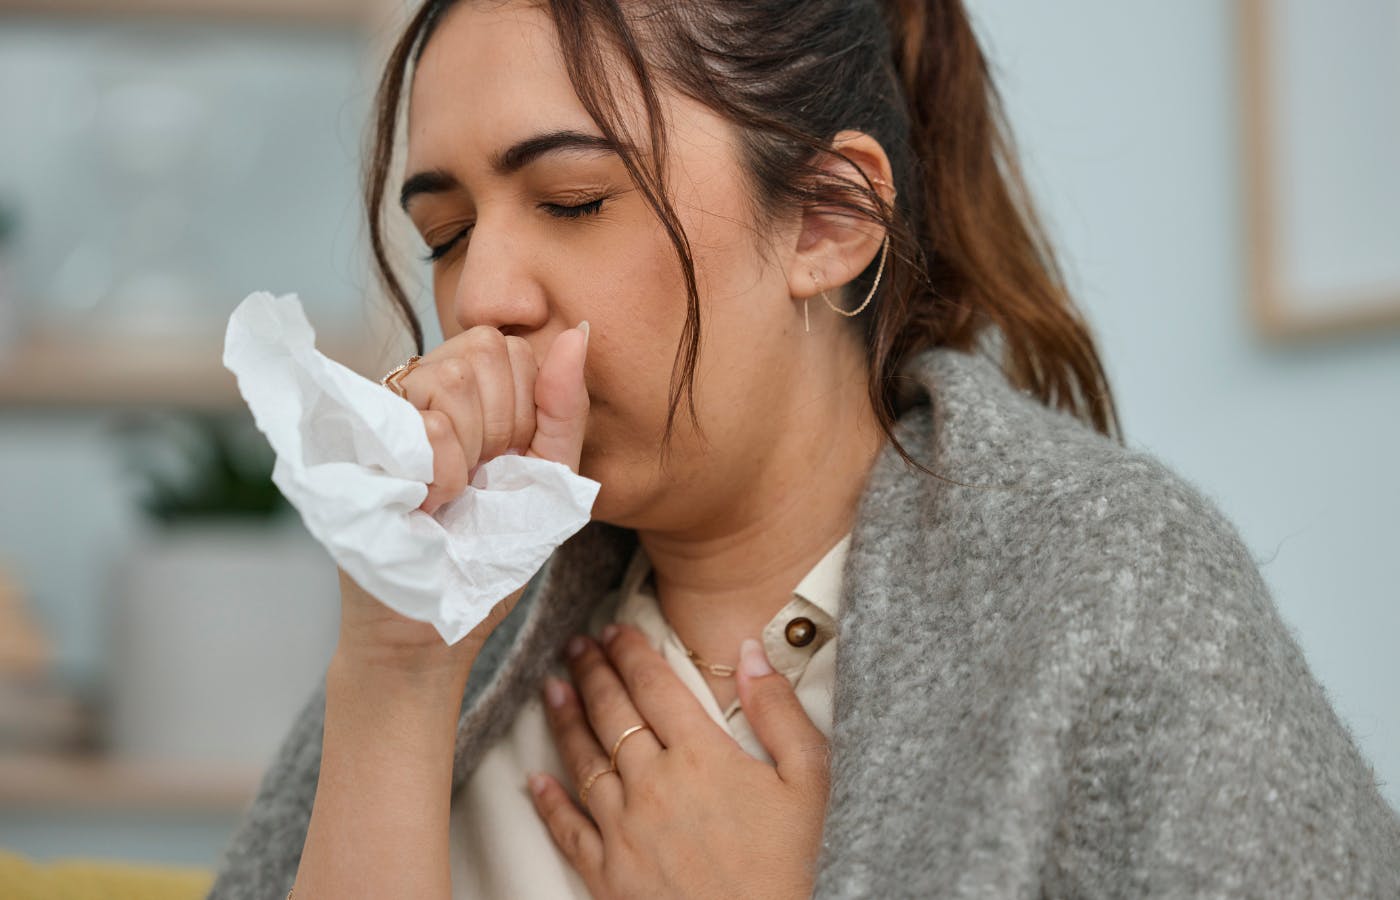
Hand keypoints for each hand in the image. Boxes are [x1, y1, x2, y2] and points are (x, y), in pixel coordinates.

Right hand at [336, 322, 590, 672]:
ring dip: (470, 451)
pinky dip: (443, 474)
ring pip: (452, 379)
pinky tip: (429, 505)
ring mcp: (380, 410)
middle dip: (502, 424)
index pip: (509, 344)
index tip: (508, 461)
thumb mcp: (547, 479)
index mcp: (464, 392)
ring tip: (451, 493)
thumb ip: (564, 409)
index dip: (524, 407)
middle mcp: (415, 387)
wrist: (428, 627)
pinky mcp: (355, 442)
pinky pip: (425, 424)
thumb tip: (577, 333)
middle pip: (483, 349)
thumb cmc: (486, 557)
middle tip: (478, 478)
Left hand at [527, 623, 829, 898]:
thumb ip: (779, 712)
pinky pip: (568, 829)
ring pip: (583, 760)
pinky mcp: (609, 876)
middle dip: (591, 672)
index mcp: (702, 755)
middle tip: (576, 645)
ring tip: (552, 689)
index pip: (654, 685)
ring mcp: (625, 830)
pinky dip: (547, 802)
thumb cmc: (797, 866)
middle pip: (611, 712)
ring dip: (564, 719)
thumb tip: (749, 651)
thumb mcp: (811, 782)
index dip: (631, 652)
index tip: (615, 629)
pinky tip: (535, 780)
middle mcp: (653, 784)